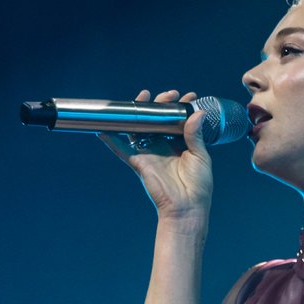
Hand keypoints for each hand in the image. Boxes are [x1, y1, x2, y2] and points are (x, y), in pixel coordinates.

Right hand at [97, 89, 213, 219]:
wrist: (187, 208)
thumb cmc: (198, 186)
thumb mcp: (201, 157)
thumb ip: (195, 135)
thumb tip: (197, 113)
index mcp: (180, 145)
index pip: (176, 121)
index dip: (180, 108)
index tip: (189, 97)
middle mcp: (163, 146)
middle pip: (156, 121)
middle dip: (161, 104)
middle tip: (170, 95)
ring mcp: (150, 153)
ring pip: (139, 128)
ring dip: (139, 112)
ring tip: (144, 96)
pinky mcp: (139, 162)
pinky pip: (122, 149)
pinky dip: (111, 139)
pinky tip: (102, 127)